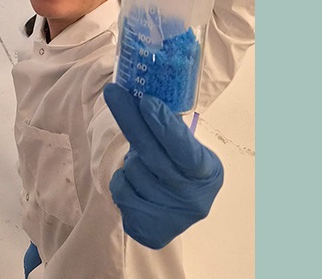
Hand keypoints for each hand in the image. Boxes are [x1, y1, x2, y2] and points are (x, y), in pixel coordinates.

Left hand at [103, 82, 223, 249]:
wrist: (175, 214)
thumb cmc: (180, 170)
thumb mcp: (188, 151)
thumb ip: (171, 131)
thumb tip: (142, 95)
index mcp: (207, 172)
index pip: (184, 147)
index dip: (165, 125)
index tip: (147, 100)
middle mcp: (192, 198)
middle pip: (152, 154)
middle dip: (130, 118)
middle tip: (113, 92)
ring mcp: (170, 215)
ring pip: (133, 170)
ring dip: (130, 160)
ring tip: (144, 164)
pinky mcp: (148, 229)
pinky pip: (120, 190)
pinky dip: (121, 180)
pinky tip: (134, 183)